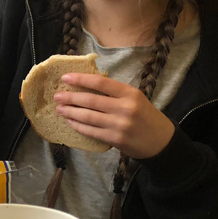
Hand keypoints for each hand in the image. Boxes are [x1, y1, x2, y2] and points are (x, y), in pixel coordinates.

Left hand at [54, 73, 174, 159]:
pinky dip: (78, 125)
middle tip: (57, 96)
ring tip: (59, 108)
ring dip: (70, 112)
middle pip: (91, 100)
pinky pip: (91, 131)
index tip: (65, 77)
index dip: (80, 79)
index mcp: (130, 93)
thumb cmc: (144, 115)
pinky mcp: (115, 139)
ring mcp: (119, 125)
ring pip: (88, 116)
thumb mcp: (135, 98)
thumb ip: (114, 92)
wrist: (160, 140)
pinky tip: (70, 121)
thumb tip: (85, 84)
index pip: (100, 83)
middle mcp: (125, 108)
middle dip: (70, 97)